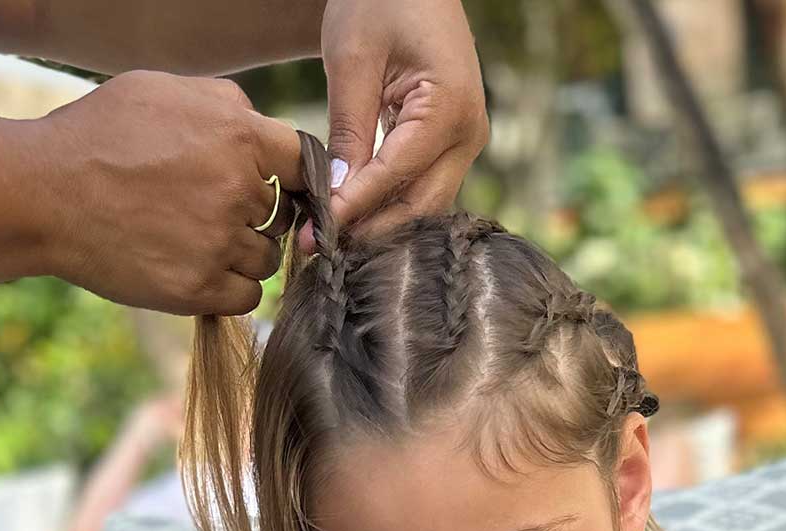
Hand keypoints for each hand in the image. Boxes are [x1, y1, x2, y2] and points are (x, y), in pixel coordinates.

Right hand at [37, 71, 302, 315]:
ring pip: (266, 259)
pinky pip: (247, 296)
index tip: (277, 188)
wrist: (40, 194)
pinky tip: (197, 268)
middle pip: (283, 215)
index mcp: (238, 135)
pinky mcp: (197, 288)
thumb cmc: (97, 136)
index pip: (305, 164)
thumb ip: (225, 103)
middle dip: (256, 214)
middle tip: (210, 211)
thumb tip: (260, 123)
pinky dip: (229, 287)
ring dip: (242, 253)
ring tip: (194, 239)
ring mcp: (219, 243)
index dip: (294, 178)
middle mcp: (238, 190)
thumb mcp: (162, 91)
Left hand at [317, 0, 487, 241]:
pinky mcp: (451, 144)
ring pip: (424, 204)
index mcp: (450, 107)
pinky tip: (350, 215)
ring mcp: (465, 142)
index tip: (317, 234)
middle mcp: (469, 133)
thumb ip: (347, 128)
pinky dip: (388, 204)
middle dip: (370, 231)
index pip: (397, 175)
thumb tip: (335, 195)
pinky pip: (422, 186)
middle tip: (319, 250)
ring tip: (329, 239)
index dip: (355, 208)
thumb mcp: (353, 60)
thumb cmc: (382, 2)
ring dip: (379, 223)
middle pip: (421, 205)